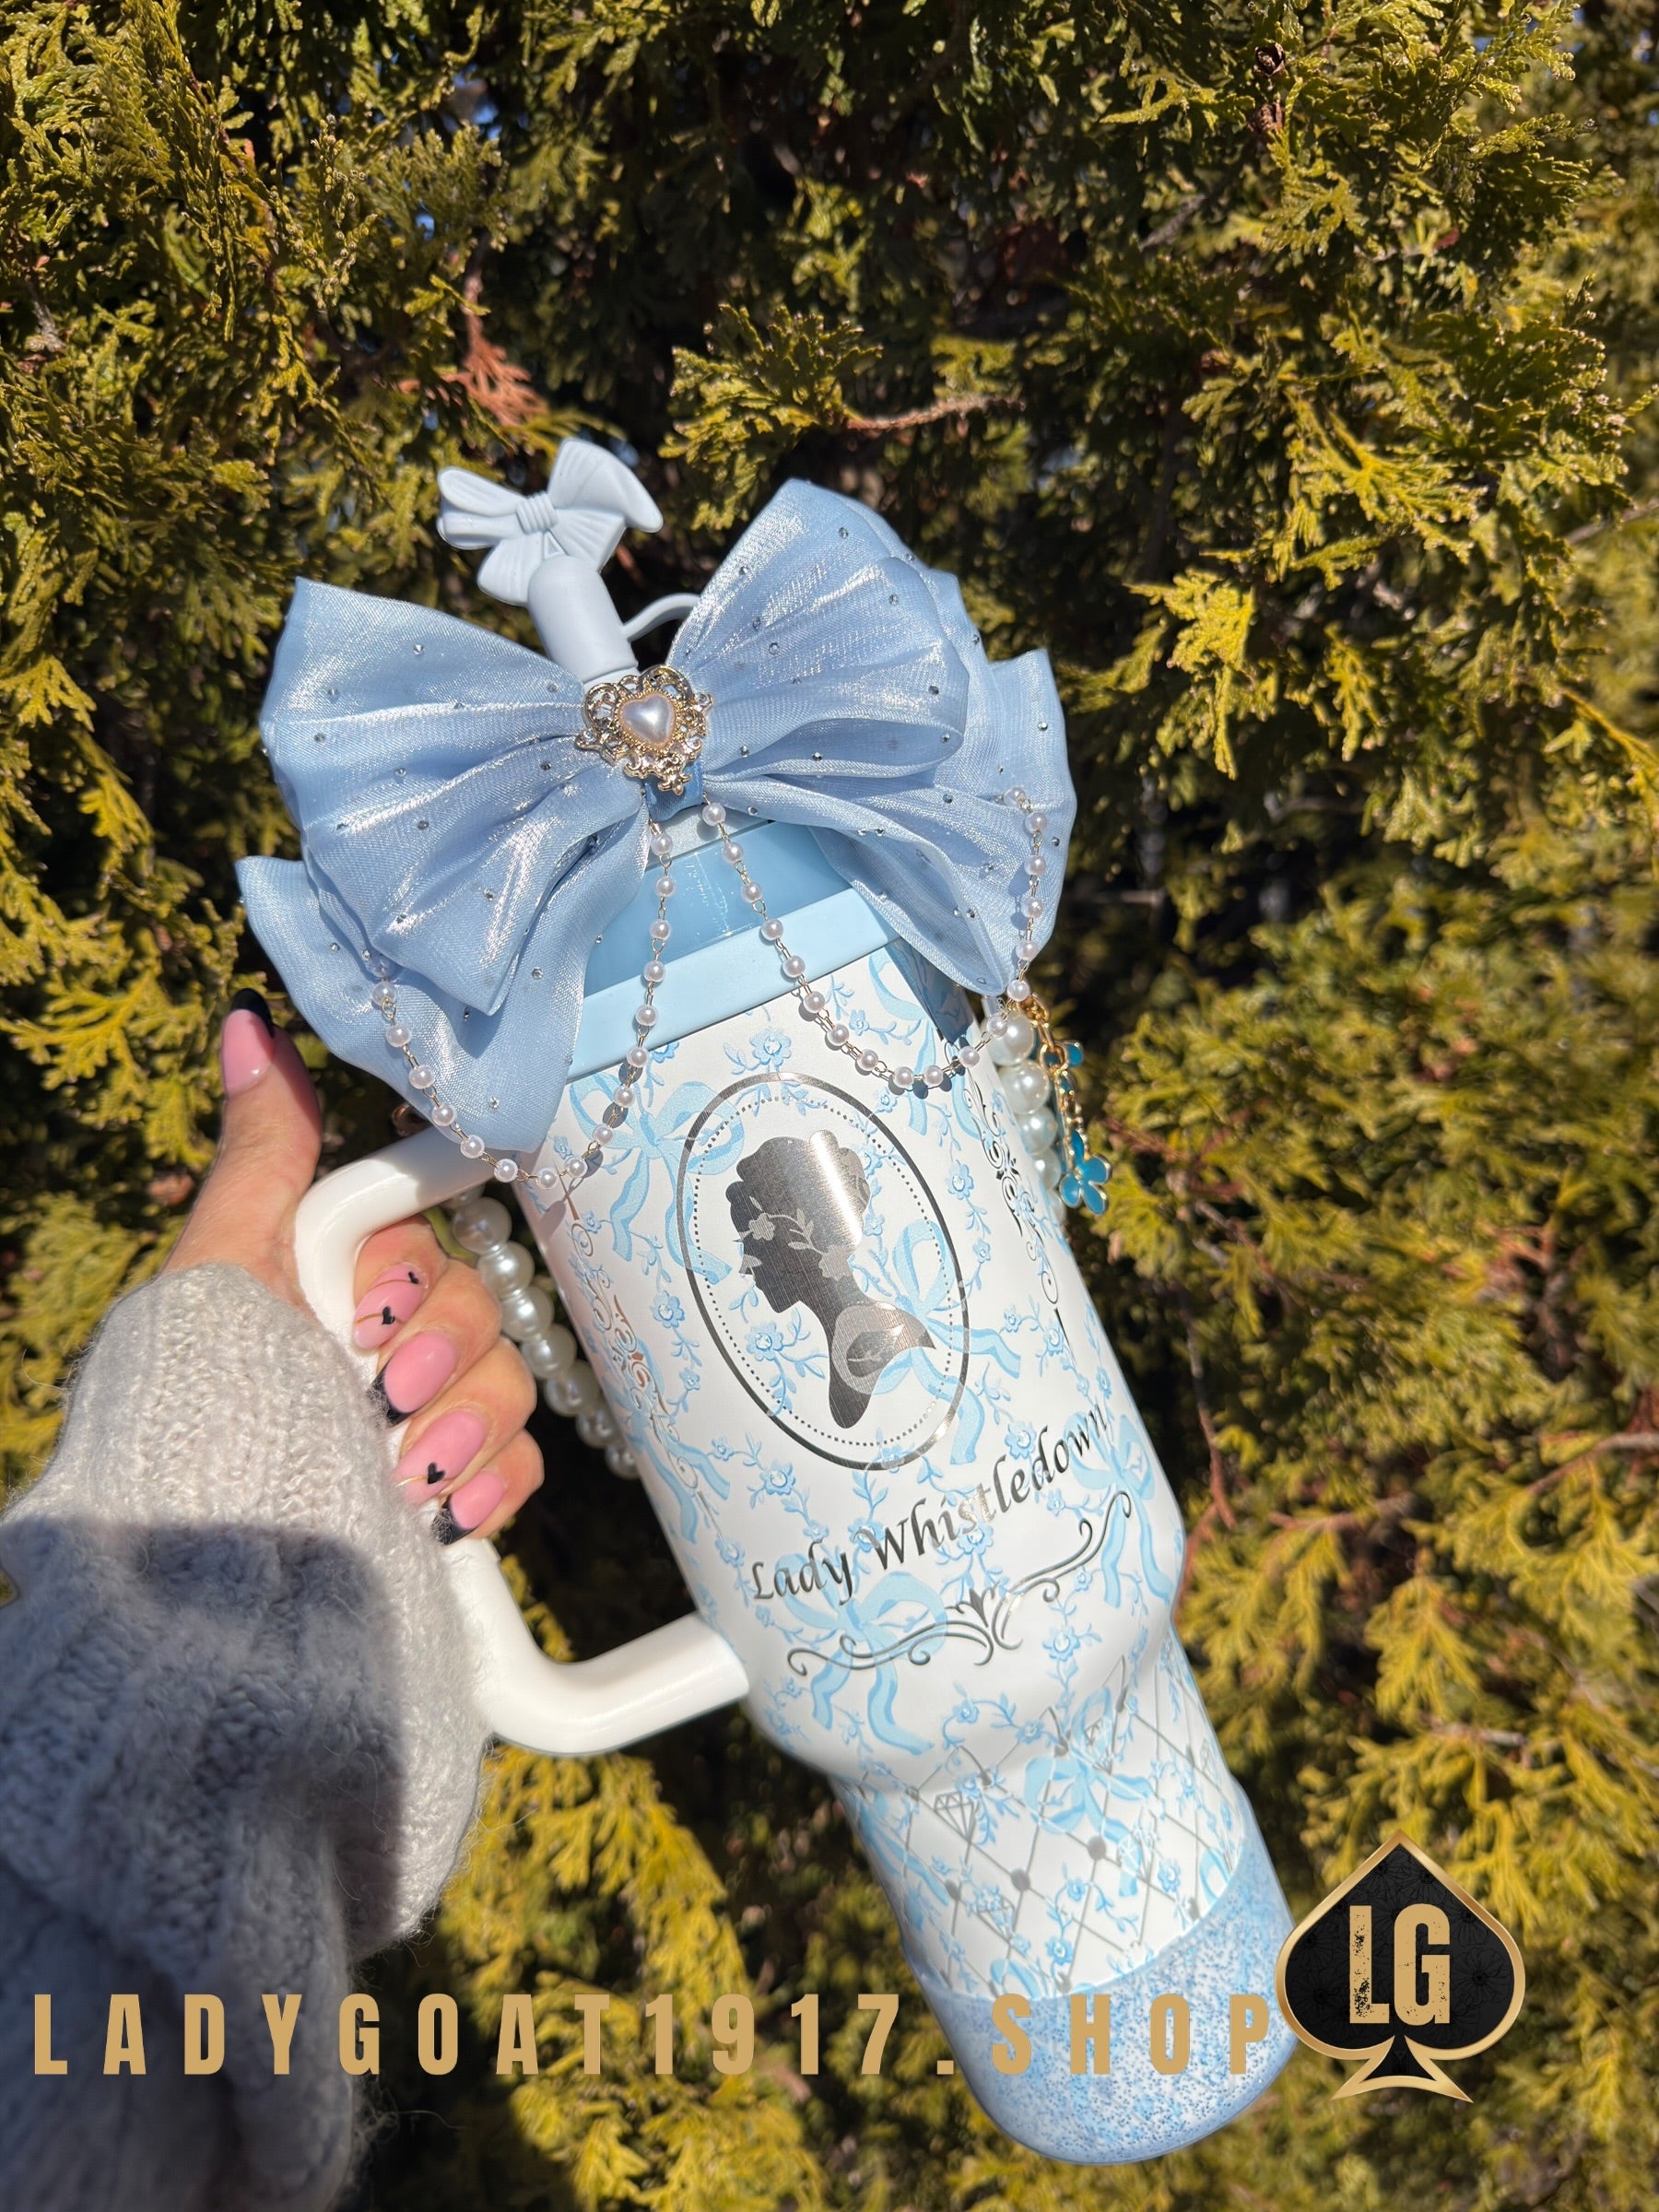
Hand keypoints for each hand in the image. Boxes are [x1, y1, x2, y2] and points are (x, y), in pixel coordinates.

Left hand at [165, 991, 543, 1541]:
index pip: (416, 1239)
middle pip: (475, 1305)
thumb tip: (246, 1025)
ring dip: (465, 1421)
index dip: (406, 1271)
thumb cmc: (206, 1422)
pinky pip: (523, 1462)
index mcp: (320, 1295)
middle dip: (438, 1350)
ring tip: (402, 1472)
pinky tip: (444, 1511)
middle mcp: (372, 1357)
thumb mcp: (224, 1272)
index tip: (360, 1313)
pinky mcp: (457, 1497)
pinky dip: (494, 1481)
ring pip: (508, 1380)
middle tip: (380, 1394)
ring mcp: (420, 1429)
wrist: (228, 1590)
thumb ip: (265, 1158)